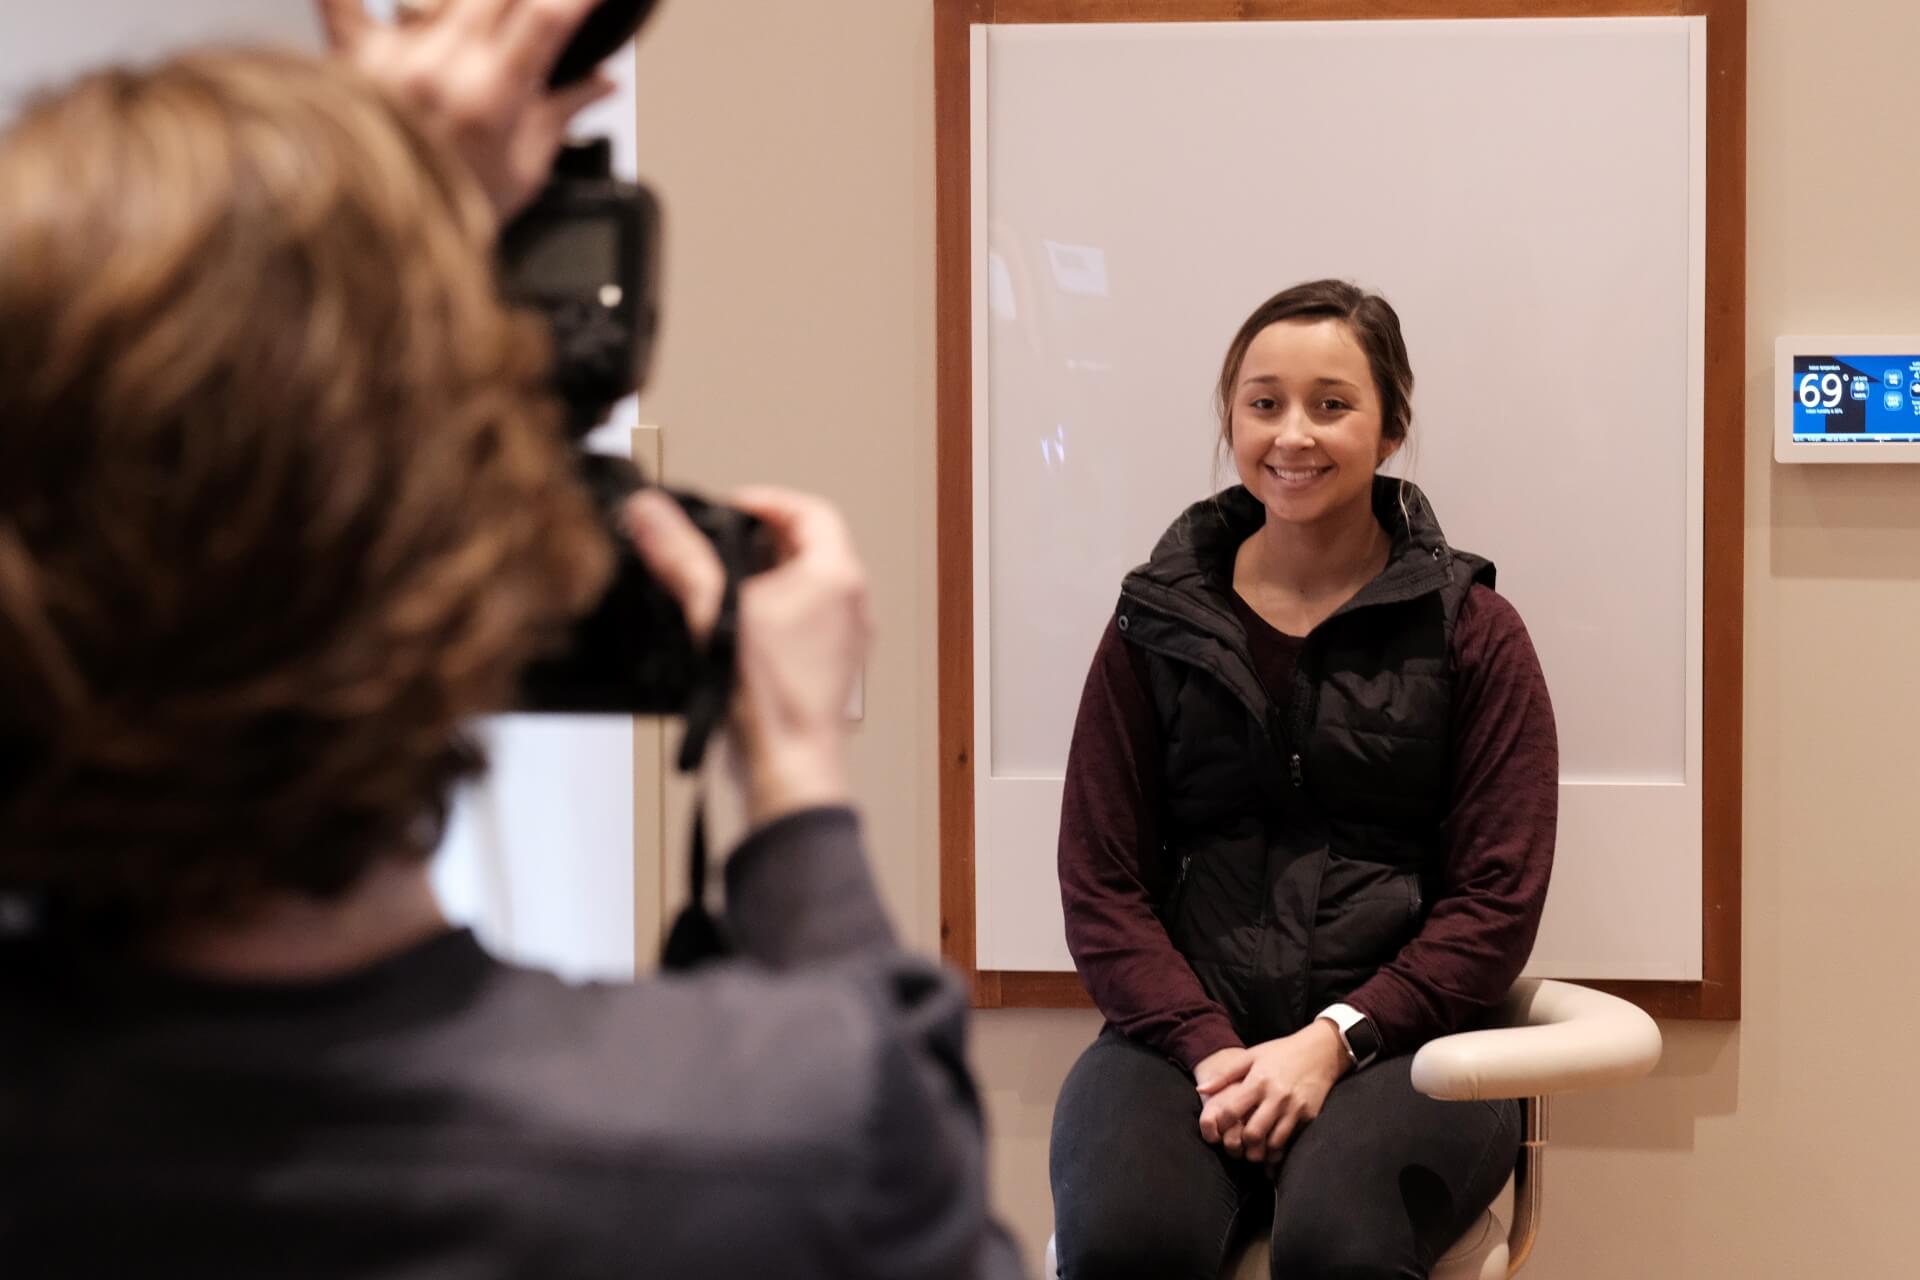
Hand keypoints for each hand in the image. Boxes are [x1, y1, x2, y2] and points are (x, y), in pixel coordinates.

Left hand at [317, 0, 615, 221]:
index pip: (546, 19)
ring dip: (469, 3)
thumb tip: (602, 83)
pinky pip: (342, 1)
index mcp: (490, 99)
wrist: (379, 244)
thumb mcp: (523, 172)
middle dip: (525, 0)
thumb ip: (561, 114)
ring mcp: (392, 57)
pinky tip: (398, 5)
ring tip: (482, 23)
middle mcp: (439, 67)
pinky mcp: (349, 57)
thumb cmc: (451, 214)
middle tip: (536, 14)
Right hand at [626, 487, 870, 823]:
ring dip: (768, 577)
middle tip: (722, 542)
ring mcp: (846, 637)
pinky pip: (807, 621)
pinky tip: (738, 630)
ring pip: (809, 585)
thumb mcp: (714, 611)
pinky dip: (775, 612)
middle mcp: (851, 603)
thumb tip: (650, 512)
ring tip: (725, 583)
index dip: (767, 501)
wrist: (789, 765)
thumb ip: (679, 555)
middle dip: (762, 540)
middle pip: (810, 546)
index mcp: (836, 576)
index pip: (811, 510)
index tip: (732, 507)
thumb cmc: (771, 698)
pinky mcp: (832, 666)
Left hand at [1196, 1021, 1349, 1164]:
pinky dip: (1279, 1147)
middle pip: (1253, 1133)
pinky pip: (1291, 1140)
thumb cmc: (1281, 1052)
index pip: (1233, 1111)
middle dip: (1242, 1144)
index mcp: (1258, 1081)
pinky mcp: (1309, 1116)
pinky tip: (1271, 1146)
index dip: (1222, 1123)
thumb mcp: (1252, 1056)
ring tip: (1253, 1148)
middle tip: (1237, 1144)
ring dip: (1261, 1150)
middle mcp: (1277, 1096)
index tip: (1220, 1126)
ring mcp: (1295, 1108)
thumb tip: (1201, 1091)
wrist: (1321, 1051)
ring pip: (1274, 1143)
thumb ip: (1225, 1075)